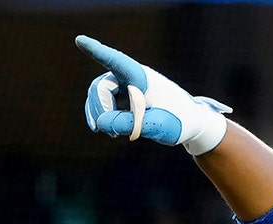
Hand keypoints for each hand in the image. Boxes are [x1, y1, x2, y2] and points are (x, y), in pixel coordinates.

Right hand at [75, 35, 230, 154]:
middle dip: (101, 109)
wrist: (192, 123)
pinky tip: (106, 129)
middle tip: (109, 132)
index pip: (117, 62)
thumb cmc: (180, 121)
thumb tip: (102, 123)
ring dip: (101, 114)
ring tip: (112, 133)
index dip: (97, 52)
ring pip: (99, 94)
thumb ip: (131, 125)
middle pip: (101, 86)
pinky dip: (103, 115)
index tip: (80, 40)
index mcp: (141, 76)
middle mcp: (131, 76)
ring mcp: (127, 85)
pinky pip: (104, 102)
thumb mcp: (158, 126)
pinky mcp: (125, 96)